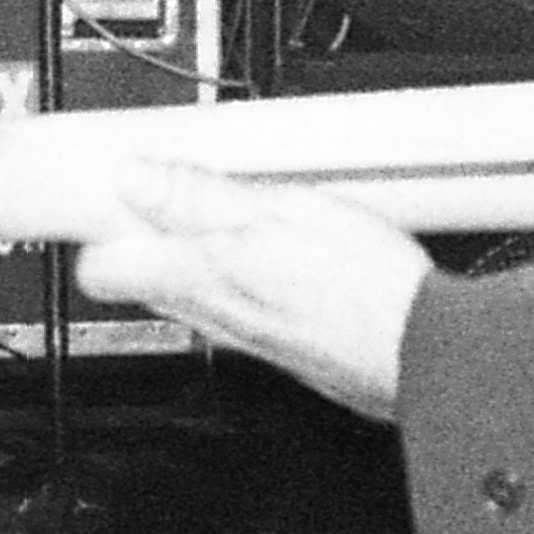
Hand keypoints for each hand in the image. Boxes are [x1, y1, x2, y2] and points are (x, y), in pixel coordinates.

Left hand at [74, 159, 424, 421]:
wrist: (437, 357)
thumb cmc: (369, 290)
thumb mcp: (283, 211)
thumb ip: (198, 195)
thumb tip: (132, 177)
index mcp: (195, 278)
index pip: (98, 270)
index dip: (97, 232)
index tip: (111, 198)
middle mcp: (211, 317)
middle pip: (143, 282)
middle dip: (148, 239)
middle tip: (176, 192)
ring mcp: (247, 339)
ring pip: (194, 296)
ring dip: (202, 258)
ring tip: (239, 215)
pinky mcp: (285, 349)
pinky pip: (242, 312)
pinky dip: (249, 282)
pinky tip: (284, 257)